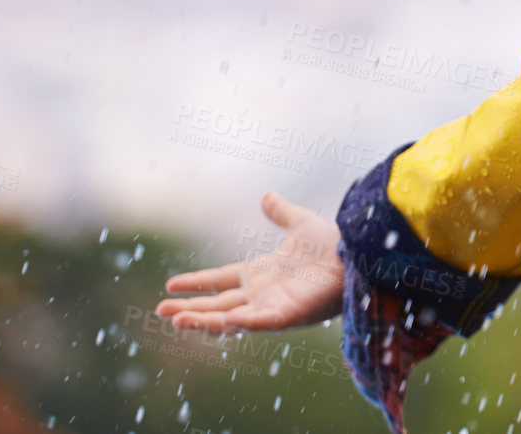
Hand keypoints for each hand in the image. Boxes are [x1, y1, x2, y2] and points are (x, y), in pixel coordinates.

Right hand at [155, 191, 345, 332]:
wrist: (359, 252)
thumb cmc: (333, 243)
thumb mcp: (300, 223)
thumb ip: (281, 213)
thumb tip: (266, 196)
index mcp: (261, 273)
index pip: (220, 280)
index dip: (196, 283)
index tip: (170, 285)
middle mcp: (262, 293)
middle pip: (218, 304)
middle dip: (189, 309)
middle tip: (160, 311)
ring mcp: (273, 306)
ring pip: (230, 318)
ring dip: (204, 321)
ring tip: (176, 321)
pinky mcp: (289, 315)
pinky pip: (261, 322)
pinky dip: (243, 323)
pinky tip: (224, 321)